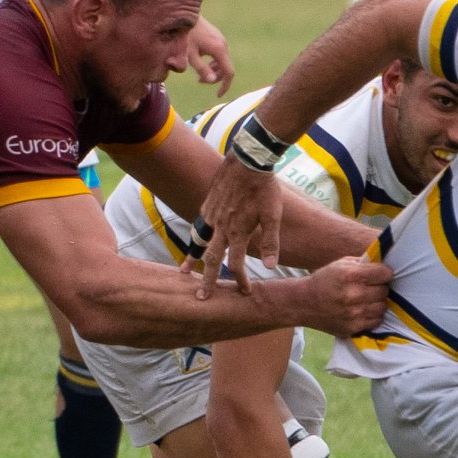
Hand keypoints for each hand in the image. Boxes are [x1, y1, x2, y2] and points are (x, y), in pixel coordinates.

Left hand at [186, 16, 234, 95]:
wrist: (184, 15)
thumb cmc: (185, 35)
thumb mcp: (190, 54)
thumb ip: (202, 69)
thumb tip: (212, 81)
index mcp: (219, 50)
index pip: (229, 73)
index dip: (225, 86)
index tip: (218, 95)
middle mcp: (223, 45)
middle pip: (226, 68)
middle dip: (215, 78)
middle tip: (199, 81)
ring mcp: (221, 40)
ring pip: (223, 62)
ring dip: (213, 70)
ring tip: (198, 74)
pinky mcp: (217, 37)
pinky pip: (220, 55)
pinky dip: (213, 62)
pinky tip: (201, 62)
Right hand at [196, 157, 282, 295]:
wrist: (249, 159)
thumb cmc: (265, 187)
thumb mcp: (273, 215)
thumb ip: (271, 242)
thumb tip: (271, 267)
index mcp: (237, 232)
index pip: (236, 265)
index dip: (241, 281)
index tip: (245, 292)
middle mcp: (221, 227)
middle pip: (211, 259)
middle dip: (207, 281)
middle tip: (201, 298)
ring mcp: (212, 215)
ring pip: (200, 242)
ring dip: (193, 259)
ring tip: (184, 272)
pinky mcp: (208, 204)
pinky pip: (200, 225)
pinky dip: (197, 236)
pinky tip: (197, 240)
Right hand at [292, 257, 389, 336]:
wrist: (303, 303)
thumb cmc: (324, 281)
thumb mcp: (340, 264)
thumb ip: (363, 263)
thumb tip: (383, 265)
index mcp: (351, 275)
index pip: (385, 273)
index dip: (384, 273)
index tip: (380, 274)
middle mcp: (354, 295)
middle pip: (384, 291)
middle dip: (380, 287)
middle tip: (371, 287)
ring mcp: (354, 314)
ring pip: (382, 307)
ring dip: (377, 302)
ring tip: (368, 299)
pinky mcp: (353, 328)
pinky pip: (376, 321)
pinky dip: (373, 316)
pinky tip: (363, 310)